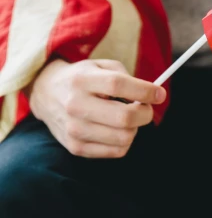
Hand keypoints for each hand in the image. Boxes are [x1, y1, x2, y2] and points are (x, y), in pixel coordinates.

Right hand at [28, 59, 165, 158]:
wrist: (47, 94)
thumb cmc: (82, 79)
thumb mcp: (100, 66)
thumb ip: (126, 77)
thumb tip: (152, 95)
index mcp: (82, 80)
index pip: (119, 85)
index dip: (145, 91)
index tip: (159, 94)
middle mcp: (75, 105)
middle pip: (125, 117)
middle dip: (146, 114)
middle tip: (145, 108)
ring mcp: (74, 129)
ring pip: (124, 137)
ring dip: (135, 128)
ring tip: (127, 118)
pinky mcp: (76, 147)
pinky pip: (116, 151)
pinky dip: (124, 141)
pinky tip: (116, 130)